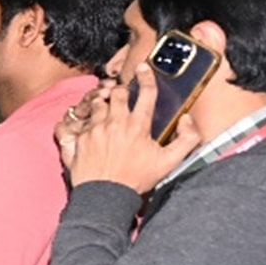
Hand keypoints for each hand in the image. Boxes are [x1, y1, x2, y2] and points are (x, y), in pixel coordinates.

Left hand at [61, 67, 201, 192]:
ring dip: (102, 105)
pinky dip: (83, 121)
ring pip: (97, 105)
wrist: (106, 196)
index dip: (146, 77)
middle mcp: (114, 122)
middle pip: (116, 94)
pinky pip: (79, 121)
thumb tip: (187, 120)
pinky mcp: (78, 139)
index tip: (143, 68)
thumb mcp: (170, 162)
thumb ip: (187, 139)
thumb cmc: (137, 179)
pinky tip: (88, 127)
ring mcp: (94, 130)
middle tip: (122, 96)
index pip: (145, 93)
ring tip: (106, 112)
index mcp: (137, 125)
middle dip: (120, 92)